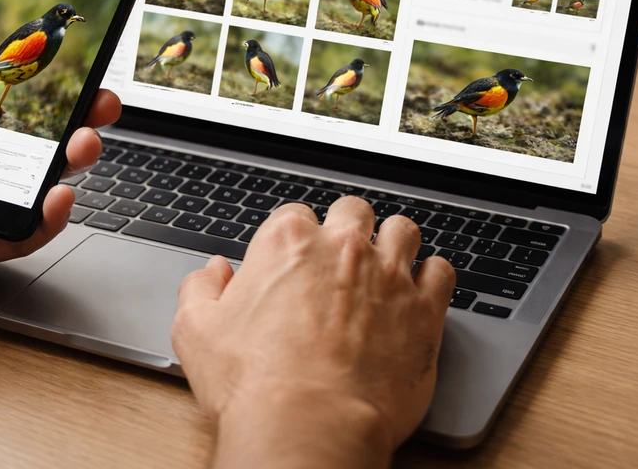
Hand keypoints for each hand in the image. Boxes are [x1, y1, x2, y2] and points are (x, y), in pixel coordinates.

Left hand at [0, 19, 120, 317]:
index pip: (8, 93)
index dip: (45, 80)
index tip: (77, 61)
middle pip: (36, 136)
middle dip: (77, 119)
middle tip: (102, 106)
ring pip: (37, 181)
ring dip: (71, 161)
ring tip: (84, 145)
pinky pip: (21, 231)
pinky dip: (47, 219)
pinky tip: (58, 197)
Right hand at [172, 198, 455, 467]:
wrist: (308, 426)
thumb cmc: (253, 383)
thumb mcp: (196, 331)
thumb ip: (201, 289)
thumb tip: (212, 273)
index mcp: (287, 242)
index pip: (296, 215)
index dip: (295, 238)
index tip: (295, 261)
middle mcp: (342, 248)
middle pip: (353, 211)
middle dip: (348, 229)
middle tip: (341, 258)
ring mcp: (388, 276)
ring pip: (403, 230)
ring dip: (394, 243)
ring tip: (386, 266)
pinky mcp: (425, 310)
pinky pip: (441, 272)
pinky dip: (432, 277)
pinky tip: (421, 292)